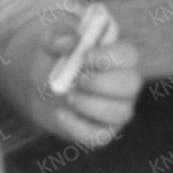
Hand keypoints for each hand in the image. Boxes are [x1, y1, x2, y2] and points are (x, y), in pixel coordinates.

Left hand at [33, 4, 142, 148]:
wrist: (41, 87)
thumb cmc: (55, 58)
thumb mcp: (50, 41)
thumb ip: (58, 36)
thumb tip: (70, 42)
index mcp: (118, 57)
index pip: (129, 55)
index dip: (110, 56)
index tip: (84, 56)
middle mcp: (124, 85)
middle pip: (131, 84)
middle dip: (102, 82)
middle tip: (77, 80)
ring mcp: (116, 110)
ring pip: (121, 112)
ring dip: (91, 104)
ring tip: (68, 96)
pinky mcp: (102, 132)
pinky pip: (100, 136)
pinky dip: (77, 125)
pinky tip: (60, 113)